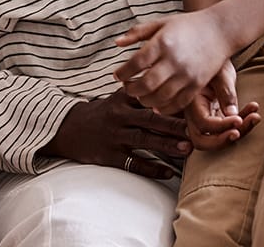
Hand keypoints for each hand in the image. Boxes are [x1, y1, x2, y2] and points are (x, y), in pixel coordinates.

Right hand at [42, 88, 190, 178]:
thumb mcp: (117, 98)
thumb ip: (141, 95)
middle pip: (150, 119)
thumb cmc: (101, 113)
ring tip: (187, 149)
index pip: (149, 98)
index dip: (170, 101)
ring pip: (143, 140)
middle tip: (195, 129)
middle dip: (174, 124)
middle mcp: (118, 116)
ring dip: (166, 145)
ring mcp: (113, 136)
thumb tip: (174, 90)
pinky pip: (133, 163)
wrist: (67, 128)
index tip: (191, 105)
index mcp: (122, 99)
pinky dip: (151, 168)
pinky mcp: (109, 155)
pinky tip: (168, 173)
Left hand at [113, 10, 234, 112]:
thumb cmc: (187, 25)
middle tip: (127, 87)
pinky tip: (156, 105)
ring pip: (161, 97)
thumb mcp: (160, 23)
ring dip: (145, 100)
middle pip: (146, 84)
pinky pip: (178, 103)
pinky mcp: (198, 84)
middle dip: (131, 89)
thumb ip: (137, 33)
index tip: (117, 75)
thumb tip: (117, 43)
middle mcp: (174, 60)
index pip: (136, 63)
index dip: (123, 72)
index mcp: (163, 42)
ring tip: (140, 96)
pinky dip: (165, 108)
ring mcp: (187, 74)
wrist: (220, 30)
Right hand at [184, 63, 261, 150]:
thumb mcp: (220, 71)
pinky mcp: (215, 114)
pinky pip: (227, 126)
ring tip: (255, 117)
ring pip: (216, 137)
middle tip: (239, 132)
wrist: (211, 48)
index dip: (221, 126)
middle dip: (222, 141)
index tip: (239, 119)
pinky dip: (242, 123)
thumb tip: (232, 115)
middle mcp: (194, 112)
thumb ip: (225, 92)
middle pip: (202, 140)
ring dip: (238, 132)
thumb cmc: (213, 55)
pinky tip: (254, 110)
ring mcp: (205, 115)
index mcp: (190, 100)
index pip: (203, 124)